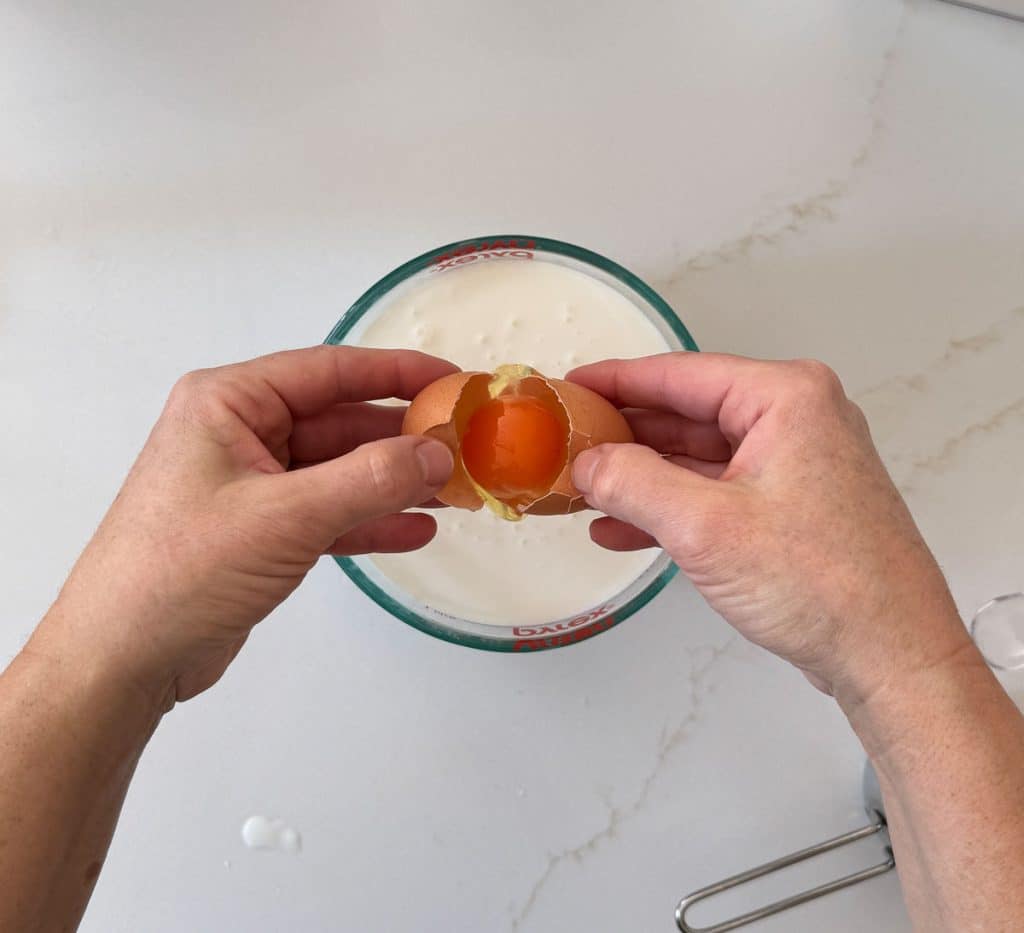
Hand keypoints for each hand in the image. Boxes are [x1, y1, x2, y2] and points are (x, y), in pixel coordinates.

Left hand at [39, 347, 455, 706]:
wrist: (122, 658)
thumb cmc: (184, 569)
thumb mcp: (285, 517)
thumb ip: (369, 480)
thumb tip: (439, 453)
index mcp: (230, 403)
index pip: (330, 370)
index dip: (398, 373)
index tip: (455, 382)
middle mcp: (240, 433)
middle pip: (340, 422)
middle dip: (403, 439)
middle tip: (467, 448)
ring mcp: (252, 484)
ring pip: (340, 470)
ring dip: (395, 482)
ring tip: (457, 491)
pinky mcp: (261, 531)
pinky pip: (329, 513)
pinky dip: (370, 521)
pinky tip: (417, 529)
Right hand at [568, 353, 970, 702]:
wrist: (890, 655)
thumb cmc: (822, 584)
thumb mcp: (705, 527)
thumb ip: (634, 484)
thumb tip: (588, 463)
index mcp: (786, 399)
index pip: (680, 375)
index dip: (616, 381)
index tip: (570, 387)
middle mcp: (795, 420)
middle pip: (687, 415)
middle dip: (624, 435)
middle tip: (568, 442)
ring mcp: (794, 465)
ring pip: (697, 458)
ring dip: (641, 477)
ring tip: (582, 490)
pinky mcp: (790, 507)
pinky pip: (715, 492)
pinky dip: (669, 508)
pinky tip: (620, 528)